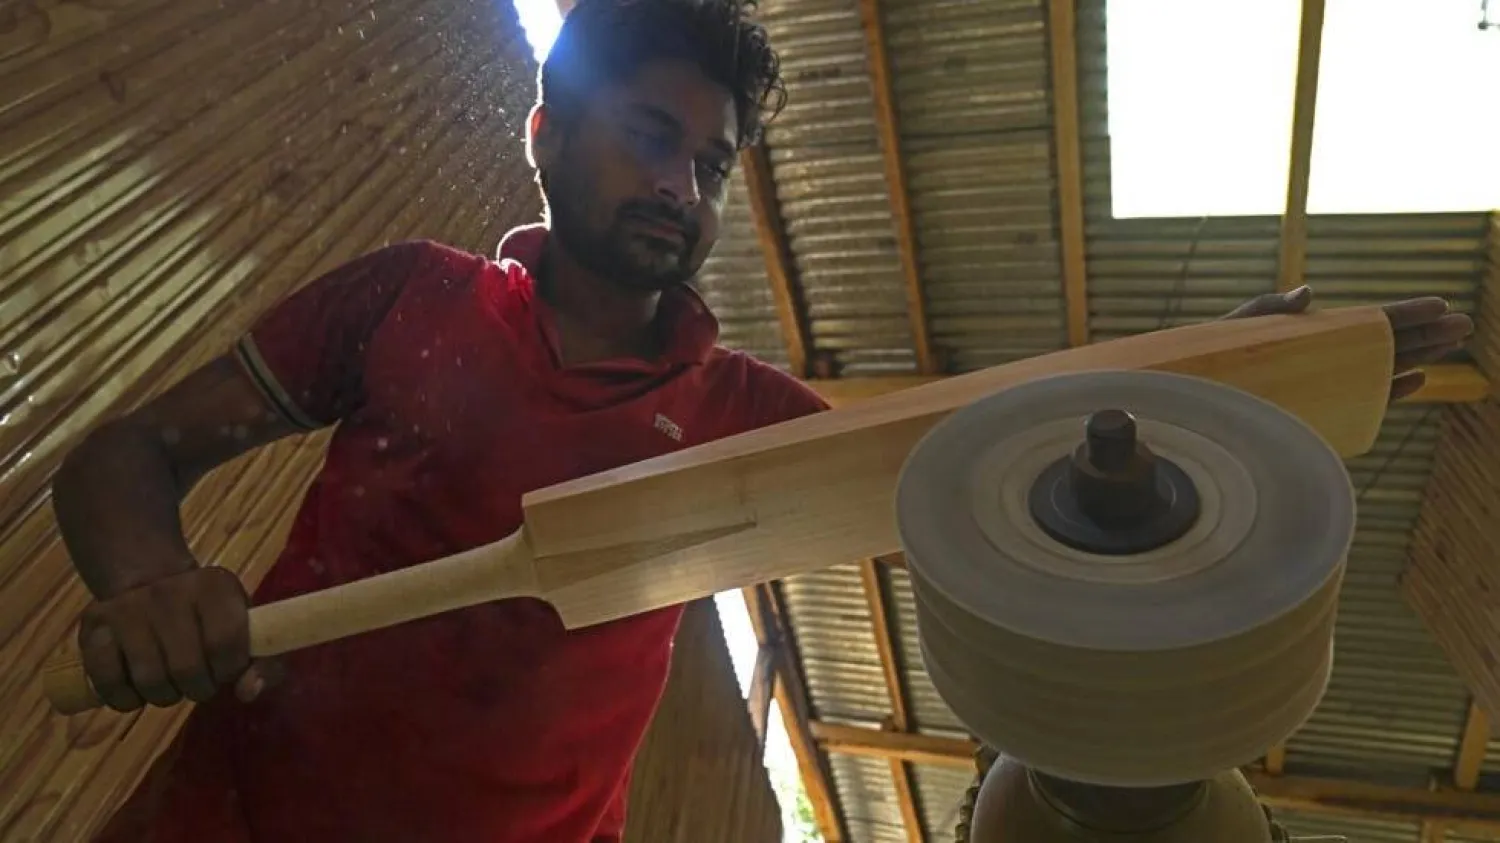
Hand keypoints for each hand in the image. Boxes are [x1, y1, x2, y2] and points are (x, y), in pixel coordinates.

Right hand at [78, 566, 279, 710]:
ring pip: (149, 680)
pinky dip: (125, 699)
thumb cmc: (206, 614)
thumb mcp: (243, 625)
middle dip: (198, 688)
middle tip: (197, 681)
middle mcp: (168, 592)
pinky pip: (109, 683)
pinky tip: (137, 688)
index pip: (226, 643)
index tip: (224, 668)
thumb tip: (247, 693)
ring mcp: (126, 609)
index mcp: (214, 587)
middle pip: (187, 669)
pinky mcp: (92, 628)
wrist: (146, 579)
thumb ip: (263, 662)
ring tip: (170, 683)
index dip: (228, 669)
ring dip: (164, 696)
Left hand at [1221, 285, 1473, 401]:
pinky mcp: (1320, 415)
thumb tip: (1311, 294)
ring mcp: (1327, 387)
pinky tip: (1416, 379)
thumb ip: (1272, 309)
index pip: (1368, 322)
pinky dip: (1389, 392)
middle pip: (1386, 345)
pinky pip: (1363, 404)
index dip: (1403, 314)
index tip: (1438, 304)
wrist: (1192, 397)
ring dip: (1419, 357)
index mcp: (1312, 335)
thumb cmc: (1210, 359)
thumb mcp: (1240, 327)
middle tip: (1463, 324)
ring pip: (1383, 370)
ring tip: (1452, 344)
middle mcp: (1326, 360)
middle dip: (1425, 334)